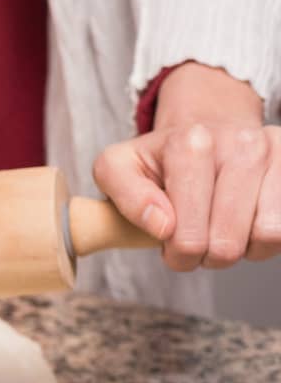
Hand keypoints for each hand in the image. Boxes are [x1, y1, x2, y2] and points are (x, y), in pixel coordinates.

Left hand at [93, 62, 280, 267]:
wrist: (207, 126)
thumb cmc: (160, 158)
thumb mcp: (117, 169)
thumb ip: (127, 198)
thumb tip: (163, 225)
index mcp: (191, 142)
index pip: (188, 234)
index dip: (177, 253)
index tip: (169, 243)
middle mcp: (240, 142)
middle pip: (227, 242)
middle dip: (207, 255)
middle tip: (197, 241)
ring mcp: (275, 152)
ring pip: (267, 234)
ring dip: (242, 248)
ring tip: (222, 231)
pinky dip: (266, 238)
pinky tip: (248, 224)